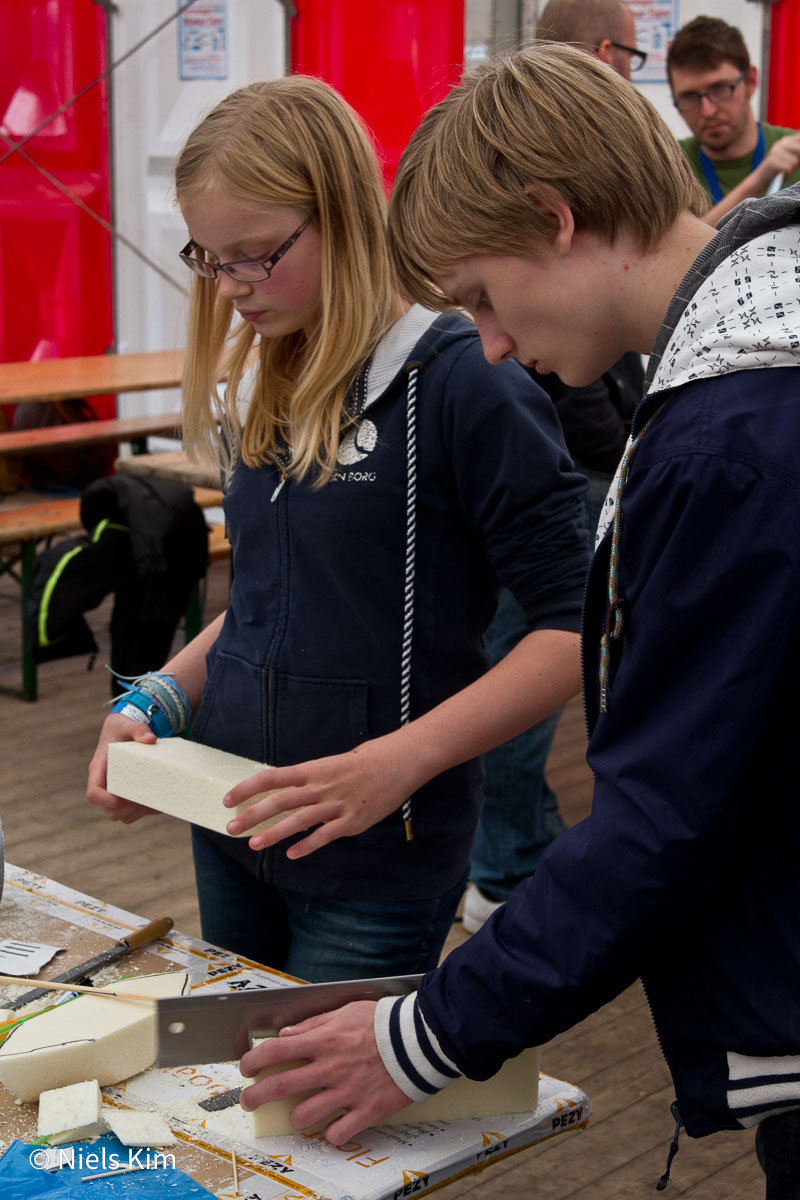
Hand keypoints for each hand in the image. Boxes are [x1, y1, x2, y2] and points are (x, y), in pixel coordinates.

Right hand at [86, 714, 157, 823]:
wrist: (124, 732)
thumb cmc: (122, 729)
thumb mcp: (127, 725)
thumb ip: (138, 729)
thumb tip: (150, 739)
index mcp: (99, 770)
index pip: (93, 793)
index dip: (104, 800)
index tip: (119, 799)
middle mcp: (106, 785)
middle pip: (109, 811)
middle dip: (127, 809)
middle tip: (145, 796)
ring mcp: (116, 793)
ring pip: (122, 816)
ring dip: (139, 812)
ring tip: (155, 798)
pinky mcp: (128, 796)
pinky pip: (136, 813)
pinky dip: (148, 810)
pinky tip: (161, 798)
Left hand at [223, 734, 427, 858]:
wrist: (398, 762)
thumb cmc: (363, 762)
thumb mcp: (329, 765)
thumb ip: (307, 781)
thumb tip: (283, 794)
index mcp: (312, 770)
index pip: (271, 777)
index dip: (247, 788)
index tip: (228, 800)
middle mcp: (320, 786)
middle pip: (279, 801)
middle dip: (252, 815)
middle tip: (231, 829)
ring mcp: (336, 804)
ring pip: (298, 820)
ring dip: (274, 833)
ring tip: (254, 844)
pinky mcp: (352, 821)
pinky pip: (325, 835)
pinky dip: (307, 845)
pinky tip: (292, 855)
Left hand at [239, 1001, 412, 1142]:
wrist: (420, 1039)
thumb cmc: (383, 1022)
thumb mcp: (346, 1011)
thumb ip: (314, 1024)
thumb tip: (287, 1033)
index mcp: (323, 1041)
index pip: (275, 1051)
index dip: (253, 1061)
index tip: (246, 1068)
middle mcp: (329, 1067)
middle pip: (279, 1086)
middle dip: (256, 1097)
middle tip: (250, 1101)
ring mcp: (346, 1091)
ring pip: (304, 1115)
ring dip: (296, 1116)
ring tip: (300, 1113)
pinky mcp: (366, 1111)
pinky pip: (338, 1133)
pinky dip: (332, 1132)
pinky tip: (334, 1125)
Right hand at [762, 133, 799, 183]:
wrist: (760, 180)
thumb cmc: (780, 171)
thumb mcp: (793, 160)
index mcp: (786, 140)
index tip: (798, 159)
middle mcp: (780, 143)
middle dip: (798, 161)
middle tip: (791, 167)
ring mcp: (775, 151)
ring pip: (795, 161)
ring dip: (792, 169)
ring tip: (784, 171)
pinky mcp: (772, 161)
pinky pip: (789, 168)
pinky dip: (787, 174)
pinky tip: (780, 174)